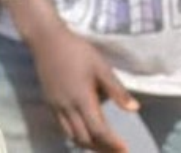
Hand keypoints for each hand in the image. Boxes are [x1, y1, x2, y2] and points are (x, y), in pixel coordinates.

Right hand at [30, 27, 138, 151]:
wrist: (46, 38)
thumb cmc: (76, 50)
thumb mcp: (100, 66)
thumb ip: (116, 89)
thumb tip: (135, 109)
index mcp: (82, 98)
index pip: (98, 130)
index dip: (112, 143)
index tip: (125, 150)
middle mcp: (67, 106)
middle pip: (84, 138)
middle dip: (101, 148)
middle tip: (116, 150)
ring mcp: (56, 105)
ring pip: (71, 135)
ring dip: (87, 144)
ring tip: (102, 145)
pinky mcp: (49, 101)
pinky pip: (62, 126)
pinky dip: (75, 134)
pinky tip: (83, 130)